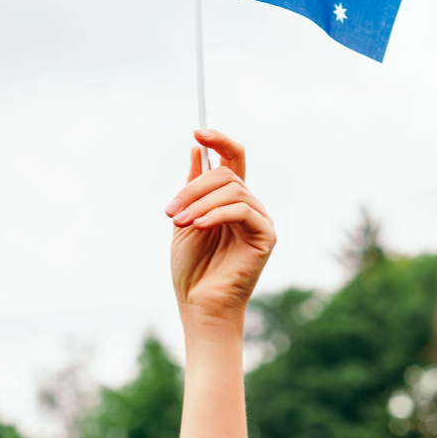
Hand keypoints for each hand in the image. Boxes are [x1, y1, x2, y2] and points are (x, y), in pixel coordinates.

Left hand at [166, 130, 275, 322]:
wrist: (199, 305)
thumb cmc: (192, 267)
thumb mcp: (185, 219)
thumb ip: (193, 187)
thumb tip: (198, 149)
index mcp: (229, 199)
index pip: (233, 158)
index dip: (219, 140)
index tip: (198, 132)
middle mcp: (249, 205)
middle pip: (227, 173)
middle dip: (194, 187)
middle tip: (171, 211)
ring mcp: (259, 219)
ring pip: (233, 190)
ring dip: (200, 203)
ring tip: (180, 223)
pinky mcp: (265, 236)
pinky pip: (243, 211)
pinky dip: (217, 214)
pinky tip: (199, 226)